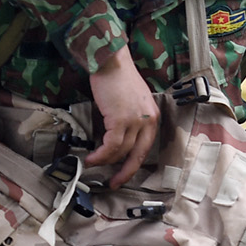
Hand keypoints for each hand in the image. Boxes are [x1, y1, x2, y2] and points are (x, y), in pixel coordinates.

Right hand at [84, 47, 159, 189]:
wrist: (111, 62)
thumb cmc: (118, 78)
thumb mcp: (132, 102)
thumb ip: (130, 120)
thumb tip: (116, 138)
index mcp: (152, 117)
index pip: (146, 148)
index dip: (133, 165)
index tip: (123, 174)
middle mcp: (148, 121)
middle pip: (137, 155)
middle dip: (124, 172)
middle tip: (113, 182)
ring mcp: (136, 121)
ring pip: (121, 152)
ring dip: (105, 162)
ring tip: (92, 164)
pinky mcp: (121, 120)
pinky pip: (110, 146)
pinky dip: (100, 155)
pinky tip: (92, 157)